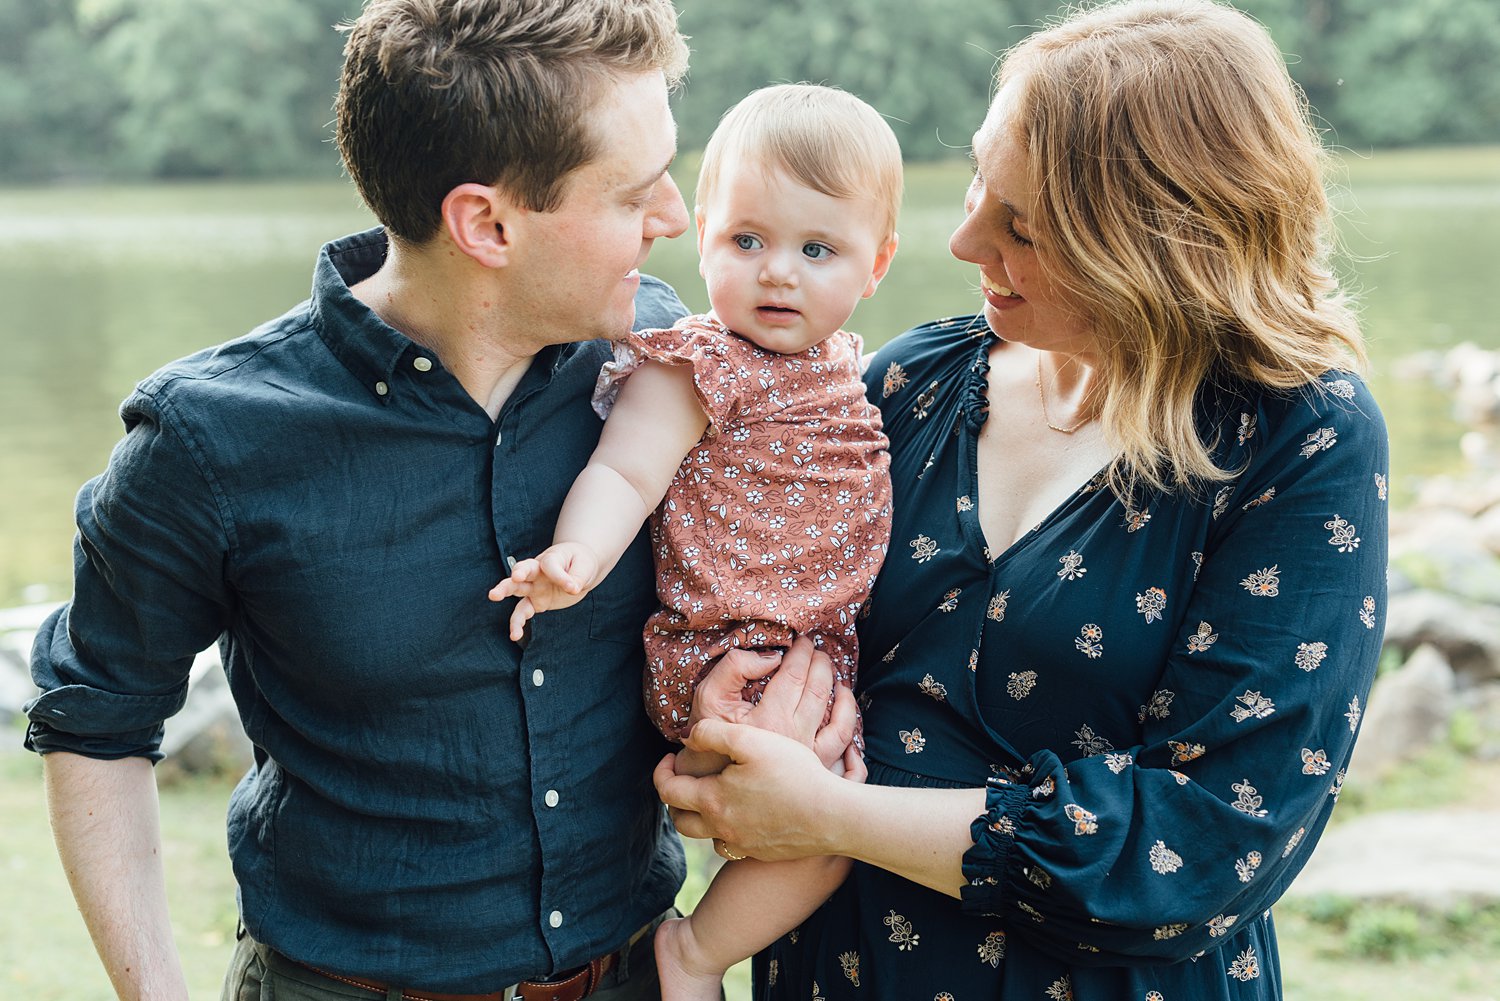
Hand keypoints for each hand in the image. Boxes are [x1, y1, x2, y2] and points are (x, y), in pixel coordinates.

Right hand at [487, 543, 599, 640]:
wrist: (578, 569)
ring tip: (493, 596)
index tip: (573, 587)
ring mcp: (534, 587)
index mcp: (551, 559)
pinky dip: (518, 622)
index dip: (561, 577)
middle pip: (523, 569)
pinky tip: (514, 634)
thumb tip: (572, 589)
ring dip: (504, 591)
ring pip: (516, 588)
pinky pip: (523, 611)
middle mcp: (537, 571)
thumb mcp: (585, 566)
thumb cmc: (580, 563)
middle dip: (517, 573)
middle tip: (514, 577)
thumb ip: (577, 576)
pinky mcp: (535, 602)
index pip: (550, 565)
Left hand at [654, 718, 847, 860]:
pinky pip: (731, 844)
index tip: (668, 758)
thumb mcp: (750, 739)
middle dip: (673, 799)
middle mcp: (721, 828)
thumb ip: (712, 733)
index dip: (661, 772)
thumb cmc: (792, 772)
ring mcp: (742, 843)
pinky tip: (741, 814)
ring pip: (705, 836)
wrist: (831, 815)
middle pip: (680, 820)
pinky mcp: (762, 851)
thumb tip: (689, 739)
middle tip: (682, 780)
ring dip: (698, 816)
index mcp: (712, 800)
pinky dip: (726, 829)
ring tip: (709, 797)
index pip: (668, 791)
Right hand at [687, 635, 858, 771]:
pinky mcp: (814, 771)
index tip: (802, 640)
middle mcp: (794, 738)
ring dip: (841, 692)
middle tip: (818, 651)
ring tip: (834, 677)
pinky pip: (843, 747)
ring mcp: (808, 758)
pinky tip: (844, 710)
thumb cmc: (706, 741)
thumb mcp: (708, 697)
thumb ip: (734, 668)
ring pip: (839, 720)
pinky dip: (849, 725)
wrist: (707, 787)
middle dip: (821, 664)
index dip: (802, 652)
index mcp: (770, 719)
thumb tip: (771, 658)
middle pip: (819, 691)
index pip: (795, 675)